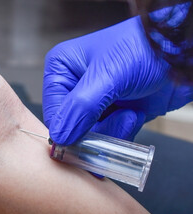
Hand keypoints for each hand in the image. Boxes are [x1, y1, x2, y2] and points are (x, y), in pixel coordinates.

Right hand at [43, 16, 192, 144]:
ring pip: (91, 135)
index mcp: (62, 69)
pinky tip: (135, 113)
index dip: (67, 129)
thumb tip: (59, 137)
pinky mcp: (113, 112)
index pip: (54, 111)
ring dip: (113, 131)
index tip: (81, 144)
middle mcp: (74, 86)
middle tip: (116, 125)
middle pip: (72, 126)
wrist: (182, 52)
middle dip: (94, 132)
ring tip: (131, 113)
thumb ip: (81, 108)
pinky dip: (124, 130)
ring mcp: (95, 101)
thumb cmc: (144, 49)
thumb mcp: (108, 76)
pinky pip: (110, 135)